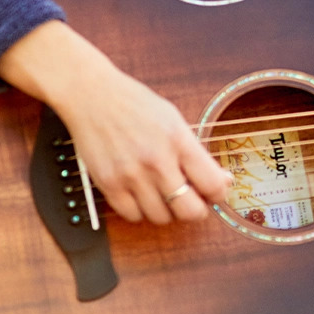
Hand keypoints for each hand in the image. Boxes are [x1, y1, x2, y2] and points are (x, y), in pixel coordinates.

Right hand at [0, 21, 231, 223]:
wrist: (92, 95)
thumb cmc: (135, 104)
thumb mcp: (174, 119)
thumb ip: (196, 152)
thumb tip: (221, 181)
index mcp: (179, 140)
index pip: (212, 184)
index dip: (218, 194)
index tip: (214, 193)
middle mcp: (157, 161)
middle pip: (189, 211)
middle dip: (196, 210)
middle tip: (193, 202)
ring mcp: (131, 175)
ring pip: (161, 217)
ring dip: (166, 211)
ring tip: (162, 194)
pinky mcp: (108, 184)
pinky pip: (132, 216)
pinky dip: (140, 211)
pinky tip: (140, 194)